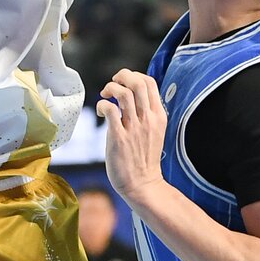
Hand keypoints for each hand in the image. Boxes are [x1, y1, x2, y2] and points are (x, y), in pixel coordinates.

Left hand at [97, 69, 167, 209]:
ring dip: (110, 88)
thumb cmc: (144, 159)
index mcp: (159, 116)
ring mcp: (134, 128)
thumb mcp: (154, 131)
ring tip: (105, 95)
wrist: (143, 184)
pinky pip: (110, 110)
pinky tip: (101, 112)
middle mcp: (148, 119)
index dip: (134, 75)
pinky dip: (102, 104)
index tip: (123, 83)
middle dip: (122, 76)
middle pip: (138, 82)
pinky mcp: (119, 137)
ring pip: (123, 93)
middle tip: (112, 85)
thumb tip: (132, 96)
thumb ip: (147, 113)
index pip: (150, 82)